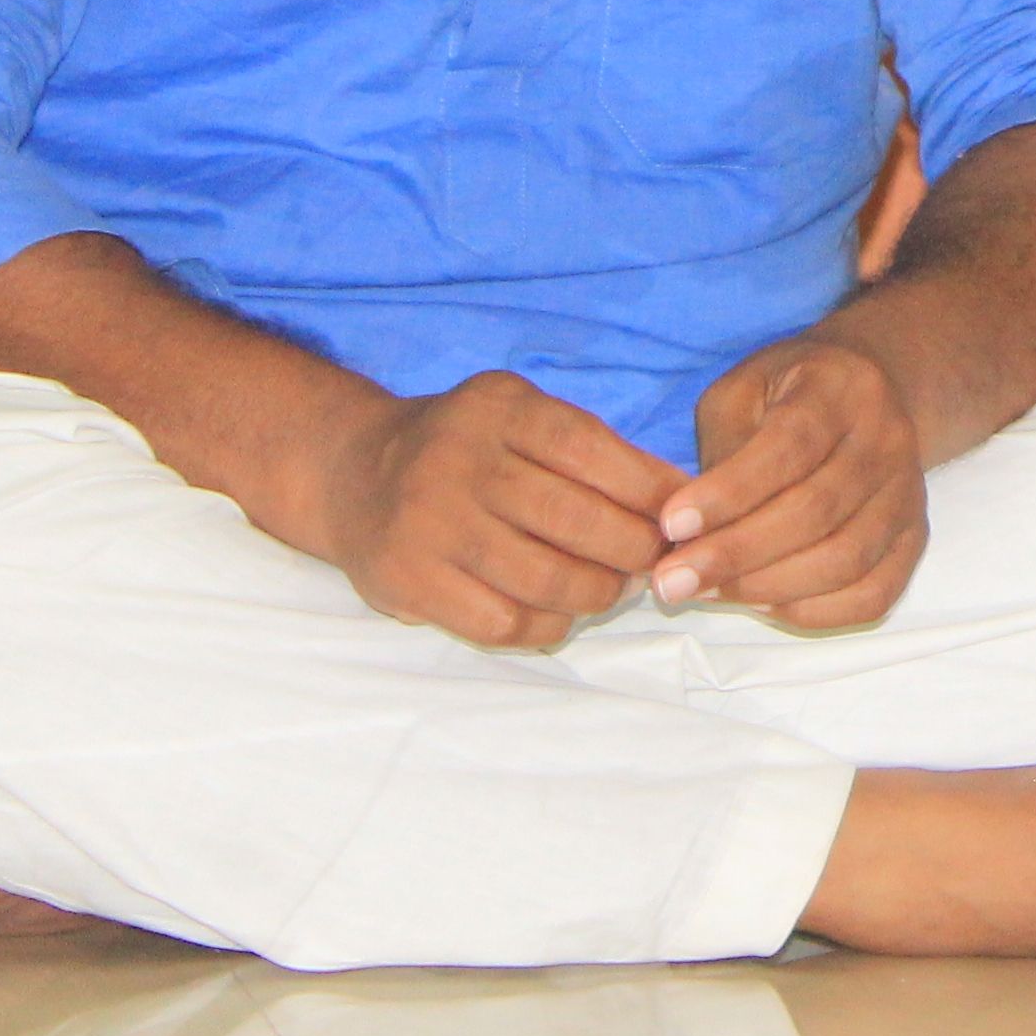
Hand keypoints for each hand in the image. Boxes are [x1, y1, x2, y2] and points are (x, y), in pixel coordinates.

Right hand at [306, 371, 682, 648]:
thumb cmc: (467, 448)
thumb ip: (592, 447)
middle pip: (573, 519)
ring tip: (611, 588)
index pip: (589, 449)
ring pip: (544, 579)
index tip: (680, 516)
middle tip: (653, 561)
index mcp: (497, 410)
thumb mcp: (520, 416)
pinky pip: (502, 622)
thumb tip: (678, 498)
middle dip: (632, 548)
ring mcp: (429, 525)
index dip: (648, 488)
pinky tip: (559, 613)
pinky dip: (547, 625)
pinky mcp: (409, 581)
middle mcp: (458, 462)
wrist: (355, 474)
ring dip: (596, 593)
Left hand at [663, 333, 928, 631]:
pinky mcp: (914, 537)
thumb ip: (722, 448)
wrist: (867, 396)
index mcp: (840, 388)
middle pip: (817, 510)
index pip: (790, 445)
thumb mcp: (741, 391)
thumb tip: (693, 528)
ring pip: (846, 559)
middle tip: (672, 581)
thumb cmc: (786, 396)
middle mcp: (888, 439)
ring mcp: (908, 493)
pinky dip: (815, 612)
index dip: (730, 492)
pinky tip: (763, 604)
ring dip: (768, 587)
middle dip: (736, 554)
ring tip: (708, 593)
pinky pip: (874, 593)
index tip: (671, 524)